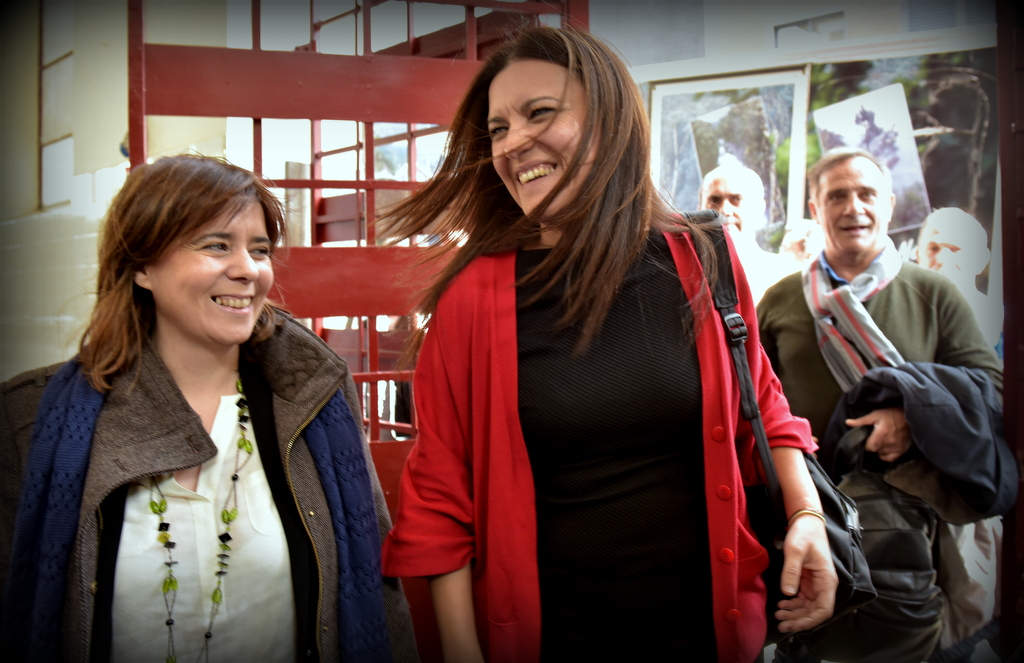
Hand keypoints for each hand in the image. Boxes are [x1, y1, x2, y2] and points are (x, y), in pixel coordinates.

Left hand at [775, 512, 836, 633]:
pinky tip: (782, 605)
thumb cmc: (804, 533)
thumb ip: (791, 571)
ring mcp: (816, 584)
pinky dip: (793, 605)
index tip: (794, 624)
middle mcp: (824, 585)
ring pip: (808, 607)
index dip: (810, 620)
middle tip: (781, 623)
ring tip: (778, 615)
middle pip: (815, 611)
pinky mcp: (808, 581)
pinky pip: (803, 599)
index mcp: (827, 580)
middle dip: (799, 620)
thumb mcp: (795, 550)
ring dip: (795, 614)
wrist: (805, 521)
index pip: (823, 609)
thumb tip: (788, 593)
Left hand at [846, 407, 911, 461]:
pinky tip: (887, 448)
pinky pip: (891, 458)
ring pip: (882, 454)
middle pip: (875, 451)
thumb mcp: (875, 415)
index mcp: (881, 434)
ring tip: (882, 441)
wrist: (909, 415)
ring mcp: (897, 447)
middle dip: (873, 446)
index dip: (866, 444)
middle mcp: (889, 442)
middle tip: (875, 439)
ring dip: (880, 450)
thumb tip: (847, 422)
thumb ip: (861, 421)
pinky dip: (887, 455)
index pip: (869, 447)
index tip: (868, 439)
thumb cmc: (891, 414)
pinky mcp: (903, 450)